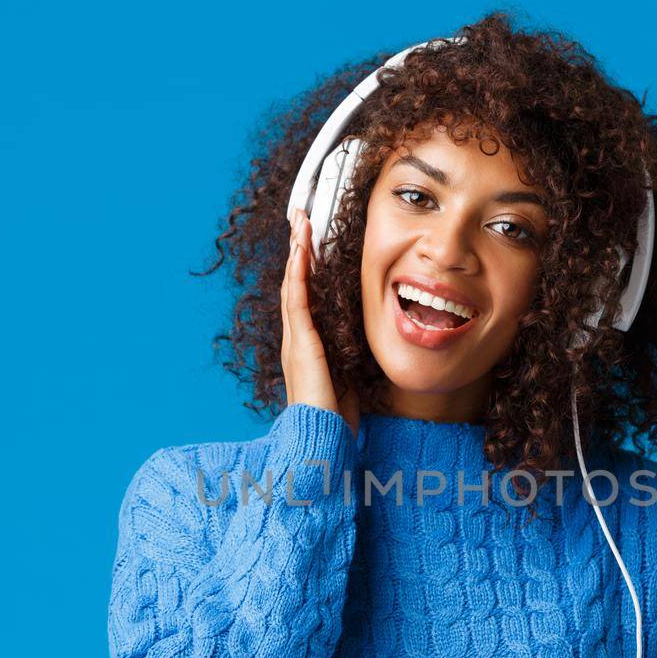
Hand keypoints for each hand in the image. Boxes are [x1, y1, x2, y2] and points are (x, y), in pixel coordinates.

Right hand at [281, 208, 360, 437]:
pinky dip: (299, 274)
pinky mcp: (301, 345)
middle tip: (300, 217)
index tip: (310, 238)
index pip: (304, 295)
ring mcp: (295, 340)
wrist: (320, 440)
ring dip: (297, 251)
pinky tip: (301, 251)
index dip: (306, 265)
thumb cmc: (335, 418)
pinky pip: (298, 301)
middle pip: (293, 282)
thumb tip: (363, 343)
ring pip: (293, 284)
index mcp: (306, 345)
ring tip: (299, 222)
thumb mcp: (347, 378)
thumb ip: (349, 357)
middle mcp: (296, 338)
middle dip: (297, 248)